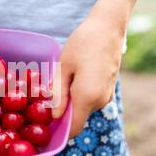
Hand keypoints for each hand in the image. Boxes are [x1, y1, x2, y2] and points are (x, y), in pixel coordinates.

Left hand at [52, 0, 127, 136]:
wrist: (109, 26)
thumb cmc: (83, 42)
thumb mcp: (64, 67)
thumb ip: (59, 94)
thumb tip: (55, 116)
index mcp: (87, 97)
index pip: (73, 128)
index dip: (59, 130)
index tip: (45, 121)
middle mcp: (100, 101)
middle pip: (77, 118)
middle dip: (63, 111)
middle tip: (50, 92)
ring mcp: (107, 95)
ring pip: (84, 108)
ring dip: (72, 100)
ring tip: (63, 78)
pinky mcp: (109, 89)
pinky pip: (91, 99)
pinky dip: (80, 94)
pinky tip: (74, 76)